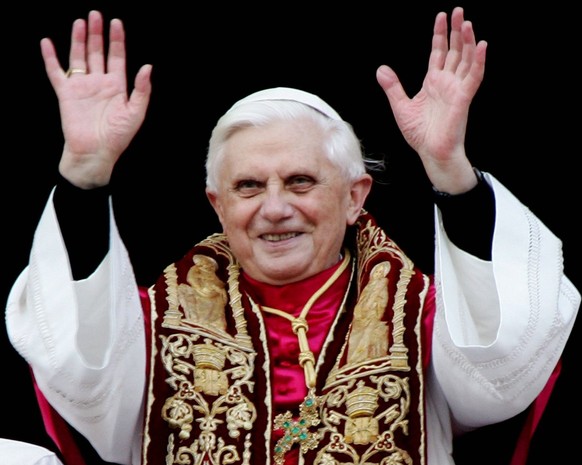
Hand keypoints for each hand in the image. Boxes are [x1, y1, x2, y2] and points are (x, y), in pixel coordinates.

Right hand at [41, 10, 151, 187]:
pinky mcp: (66, 94)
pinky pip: (56, 72)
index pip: (117, 57)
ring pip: (79, 57)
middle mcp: (99, 83)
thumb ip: (142, 90)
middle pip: (97, 52)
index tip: (116, 23)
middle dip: (97, 34)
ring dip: (78, 39)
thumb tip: (148, 67)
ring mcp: (82, 87)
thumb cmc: (117, 137)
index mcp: (117, 86)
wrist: (95, 153)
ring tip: (80, 22)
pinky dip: (50, 58)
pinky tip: (47, 43)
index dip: (117, 40)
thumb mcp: (136, 113)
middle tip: (96, 14)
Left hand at [376, 6, 486, 193]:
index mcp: (433, 82)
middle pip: (455, 50)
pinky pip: (474, 77)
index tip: (441, 16)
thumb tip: (381, 69)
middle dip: (456, 31)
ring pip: (466, 59)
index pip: (438, 52)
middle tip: (459, 10)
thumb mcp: (401, 107)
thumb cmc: (420, 134)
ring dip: (468, 41)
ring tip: (467, 22)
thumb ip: (393, 87)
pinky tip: (481, 46)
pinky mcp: (463, 99)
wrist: (431, 153)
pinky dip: (478, 62)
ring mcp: (456, 89)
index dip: (439, 34)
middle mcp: (447, 82)